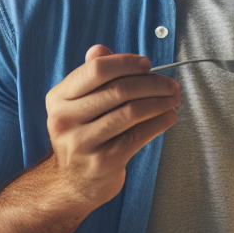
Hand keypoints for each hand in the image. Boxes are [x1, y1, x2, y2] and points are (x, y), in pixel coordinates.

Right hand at [45, 44, 180, 210]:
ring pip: (132, 111)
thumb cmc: (85, 134)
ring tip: (174, 99)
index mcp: (59, 98)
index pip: (97, 69)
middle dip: (153, 83)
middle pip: (119, 89)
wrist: (73, 183)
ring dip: (161, 102)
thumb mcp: (79, 104)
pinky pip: (139, 135)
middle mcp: (65, 119)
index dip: (127, 63)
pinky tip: (170, 117)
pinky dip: (160, 122)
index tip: (148, 65)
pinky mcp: (102, 162)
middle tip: (172, 84)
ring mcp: (82, 143)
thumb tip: (100, 49)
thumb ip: (92, 76)